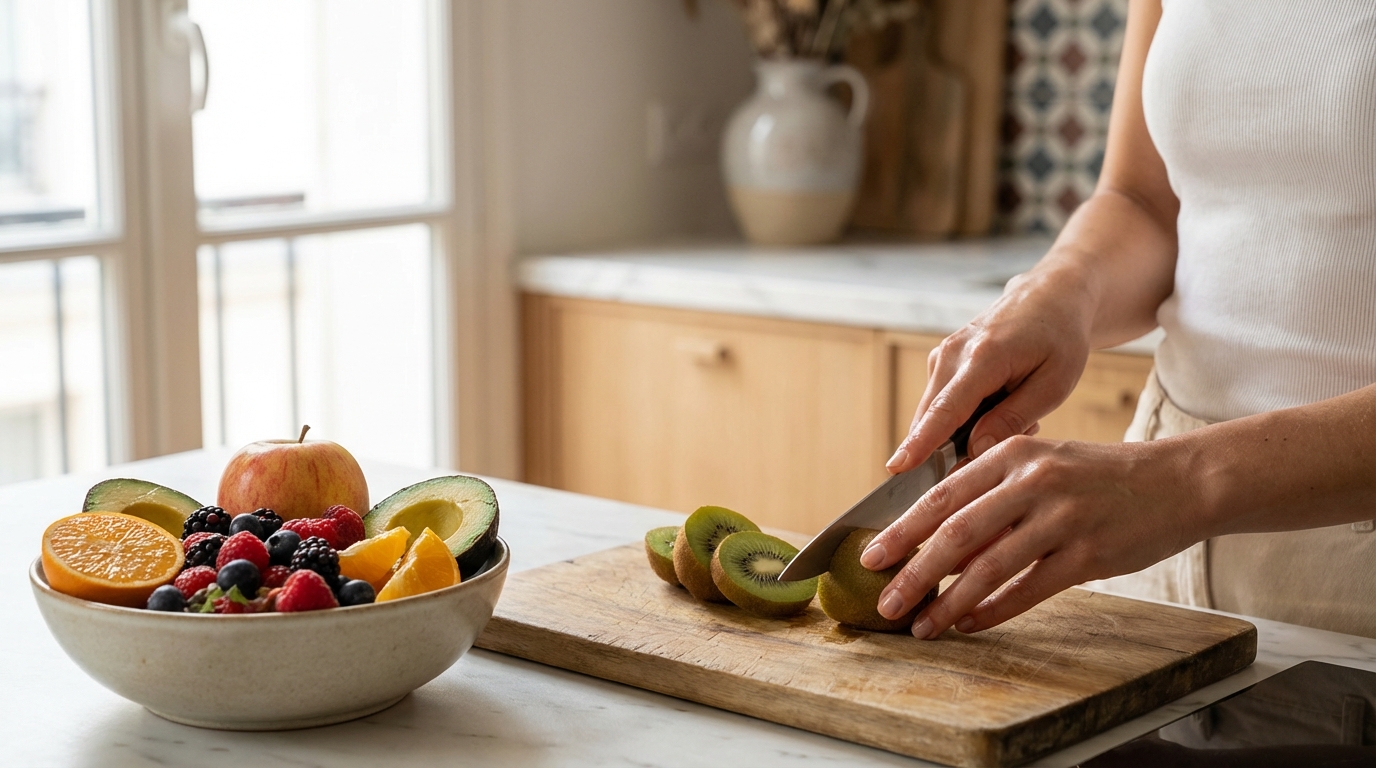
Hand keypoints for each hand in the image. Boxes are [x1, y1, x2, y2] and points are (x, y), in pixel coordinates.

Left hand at [862, 435, 1198, 637]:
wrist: (1178, 481)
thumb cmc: (1099, 476)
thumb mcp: (1042, 462)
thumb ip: (993, 491)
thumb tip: (938, 537)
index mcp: (1013, 453)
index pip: (942, 496)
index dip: (903, 531)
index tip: (871, 557)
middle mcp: (1033, 481)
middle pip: (956, 533)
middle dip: (914, 573)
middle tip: (885, 601)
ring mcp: (1062, 518)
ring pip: (988, 568)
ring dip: (948, 603)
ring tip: (922, 625)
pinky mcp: (1088, 554)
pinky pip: (1028, 589)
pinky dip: (993, 610)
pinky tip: (970, 624)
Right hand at [887, 267, 1095, 473]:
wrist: (1049, 298)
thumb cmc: (1058, 339)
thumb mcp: (1053, 385)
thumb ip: (1012, 419)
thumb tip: (975, 450)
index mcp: (984, 357)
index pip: (945, 409)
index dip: (921, 443)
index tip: (896, 467)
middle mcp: (952, 353)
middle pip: (933, 418)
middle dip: (959, 447)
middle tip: (1015, 432)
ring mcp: (941, 355)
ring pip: (937, 415)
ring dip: (969, 429)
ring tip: (1016, 410)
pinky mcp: (940, 361)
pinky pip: (943, 405)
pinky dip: (967, 416)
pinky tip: (1000, 402)